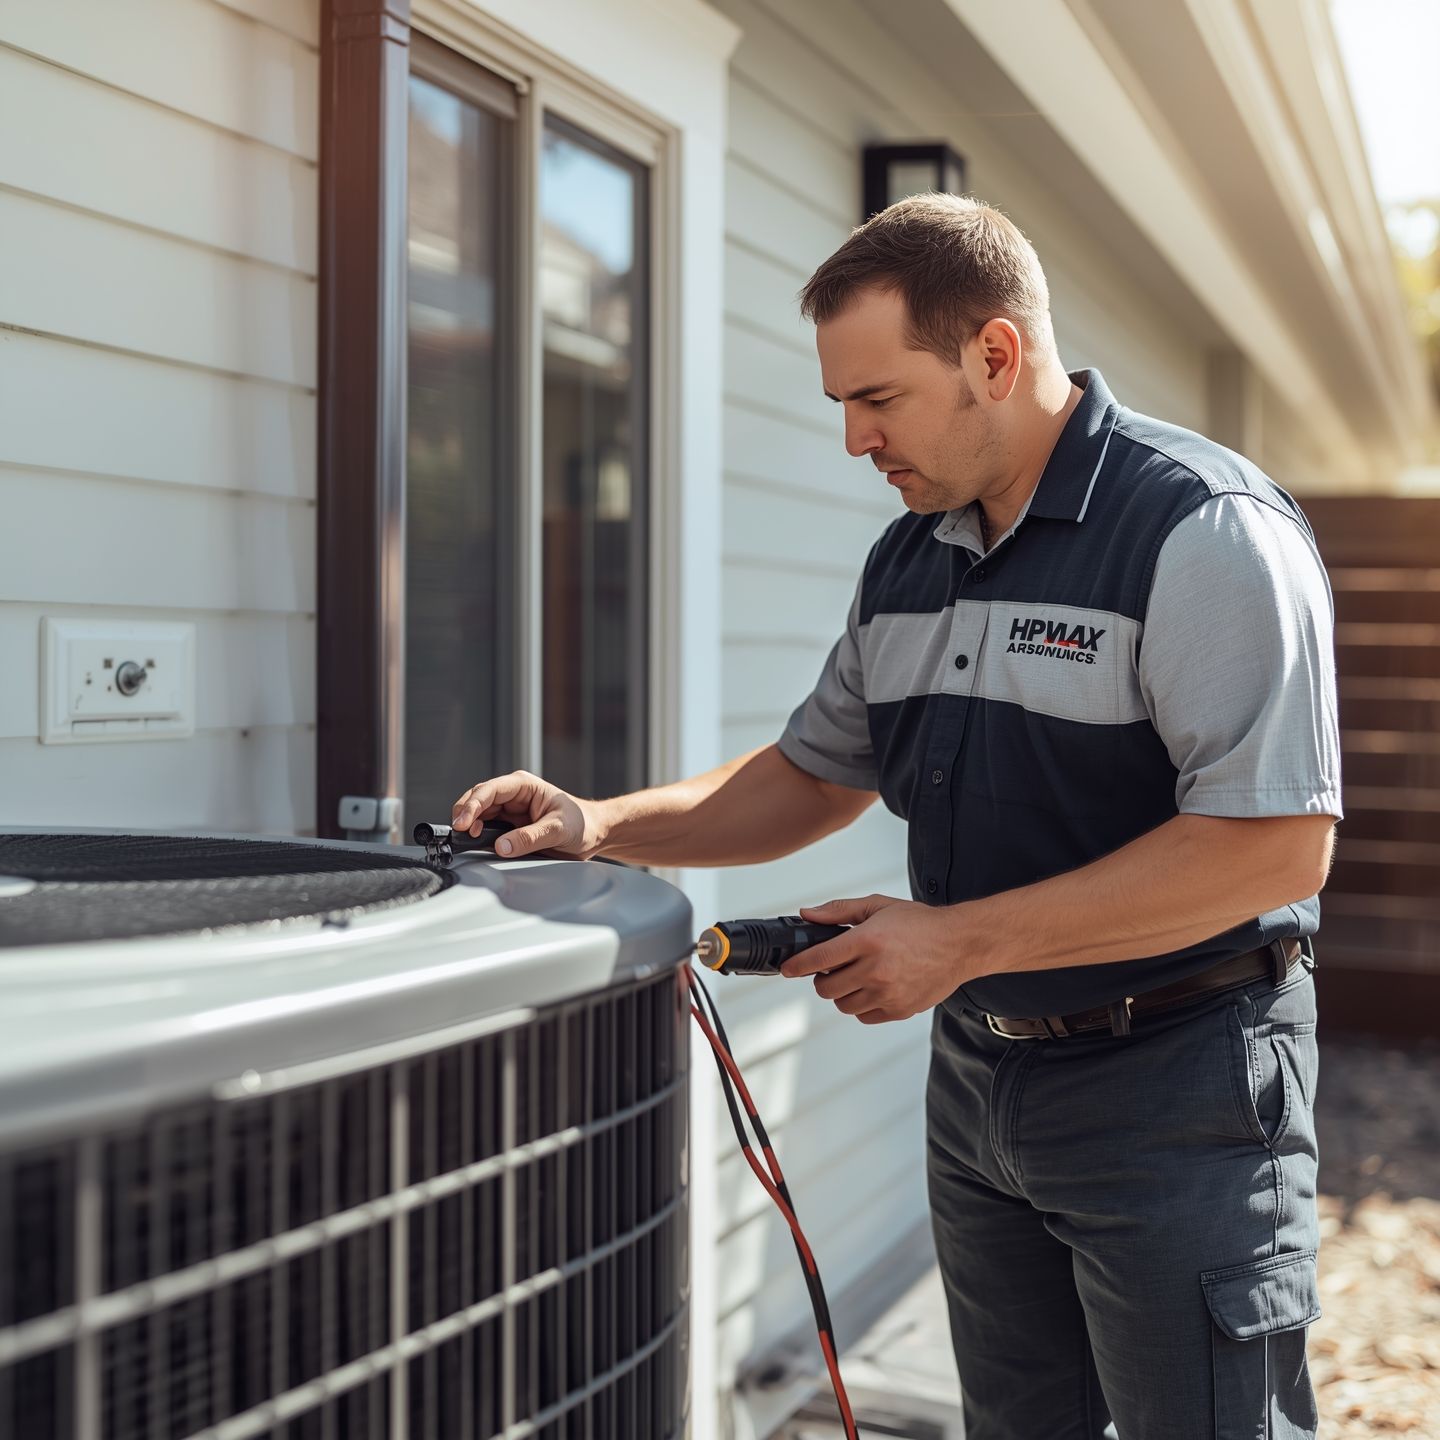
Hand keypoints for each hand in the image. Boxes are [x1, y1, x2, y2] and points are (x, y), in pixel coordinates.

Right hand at [450, 770, 605, 859]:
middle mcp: (513, 795)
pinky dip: (478, 835)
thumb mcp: (558, 830)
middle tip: (459, 833)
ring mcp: (509, 810)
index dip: (472, 805)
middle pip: (478, 799)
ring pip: (479, 813)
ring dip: (470, 825)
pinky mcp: (509, 826)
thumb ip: (530, 838)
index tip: (463, 824)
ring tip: (467, 840)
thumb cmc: (582, 823)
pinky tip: (476, 843)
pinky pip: (487, 828)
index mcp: (524, 785)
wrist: (594, 833)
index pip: (489, 790)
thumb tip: (502, 846)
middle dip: (465, 814)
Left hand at [780, 894, 967, 1023]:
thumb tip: (807, 915)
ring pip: (843, 1005)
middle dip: (822, 978)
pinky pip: (864, 1016)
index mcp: (868, 940)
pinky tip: (872, 988)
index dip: (797, 965)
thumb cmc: (919, 923)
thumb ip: (838, 911)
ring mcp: (888, 993)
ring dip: (842, 993)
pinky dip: (861, 1005)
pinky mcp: (899, 1010)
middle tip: (832, 968)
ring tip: (856, 976)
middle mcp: (877, 969)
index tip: (787, 969)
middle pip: (827, 988)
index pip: (820, 959)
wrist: (959, 944)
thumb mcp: (877, 906)